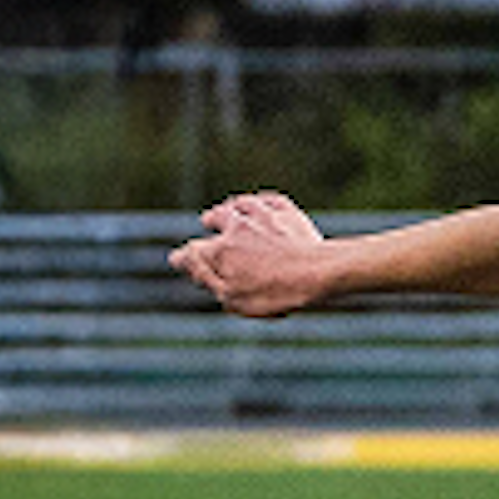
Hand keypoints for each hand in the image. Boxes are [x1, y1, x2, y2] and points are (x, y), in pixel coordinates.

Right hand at [169, 191, 331, 317]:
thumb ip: (205, 277)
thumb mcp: (233, 298)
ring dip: (234, 206)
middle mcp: (237, 227)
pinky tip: (265, 204)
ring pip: (242, 203)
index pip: (192, 252)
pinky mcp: (288, 214)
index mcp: (220, 251)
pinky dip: (264, 202)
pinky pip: (271, 201)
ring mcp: (264, 216)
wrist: (319, 273)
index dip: (184, 258)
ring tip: (232, 208)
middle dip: (211, 220)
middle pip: (217, 217)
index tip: (179, 260)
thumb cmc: (276, 292)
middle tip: (208, 220)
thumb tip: (181, 260)